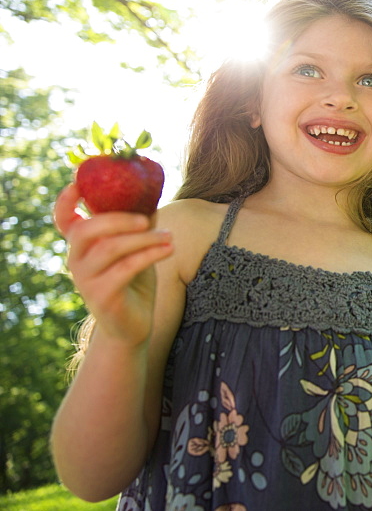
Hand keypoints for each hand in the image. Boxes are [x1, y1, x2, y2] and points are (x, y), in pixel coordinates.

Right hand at [53, 184, 172, 345]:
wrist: (132, 326)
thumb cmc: (133, 281)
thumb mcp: (136, 249)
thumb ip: (139, 224)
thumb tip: (151, 195)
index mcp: (82, 245)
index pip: (63, 220)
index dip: (65, 201)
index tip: (77, 184)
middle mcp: (77, 260)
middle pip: (86, 230)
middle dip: (117, 218)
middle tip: (146, 218)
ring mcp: (86, 279)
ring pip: (110, 248)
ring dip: (144, 239)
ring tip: (169, 237)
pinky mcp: (102, 296)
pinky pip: (125, 269)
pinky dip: (150, 255)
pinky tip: (169, 249)